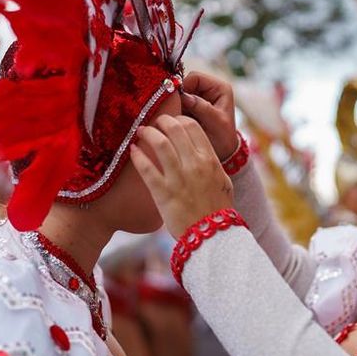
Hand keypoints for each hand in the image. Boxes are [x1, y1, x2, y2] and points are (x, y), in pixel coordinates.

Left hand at [131, 115, 233, 236]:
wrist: (213, 237)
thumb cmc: (219, 210)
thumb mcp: (224, 182)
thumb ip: (213, 164)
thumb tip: (205, 152)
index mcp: (210, 159)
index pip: (193, 126)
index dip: (179, 119)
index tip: (171, 121)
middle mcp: (195, 164)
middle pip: (175, 128)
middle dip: (161, 120)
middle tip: (154, 122)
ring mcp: (178, 178)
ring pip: (160, 143)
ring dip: (147, 133)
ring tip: (140, 131)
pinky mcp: (163, 193)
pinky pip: (147, 168)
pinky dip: (137, 156)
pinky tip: (132, 150)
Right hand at [181, 72, 238, 159]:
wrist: (223, 152)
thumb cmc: (224, 138)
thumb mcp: (216, 123)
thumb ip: (202, 108)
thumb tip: (184, 96)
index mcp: (220, 87)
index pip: (195, 77)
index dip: (184, 87)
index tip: (177, 102)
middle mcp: (209, 88)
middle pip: (185, 83)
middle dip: (178, 97)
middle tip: (175, 112)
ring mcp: (199, 96)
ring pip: (179, 93)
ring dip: (175, 104)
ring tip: (177, 118)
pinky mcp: (191, 106)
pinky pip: (177, 103)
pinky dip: (175, 110)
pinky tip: (176, 120)